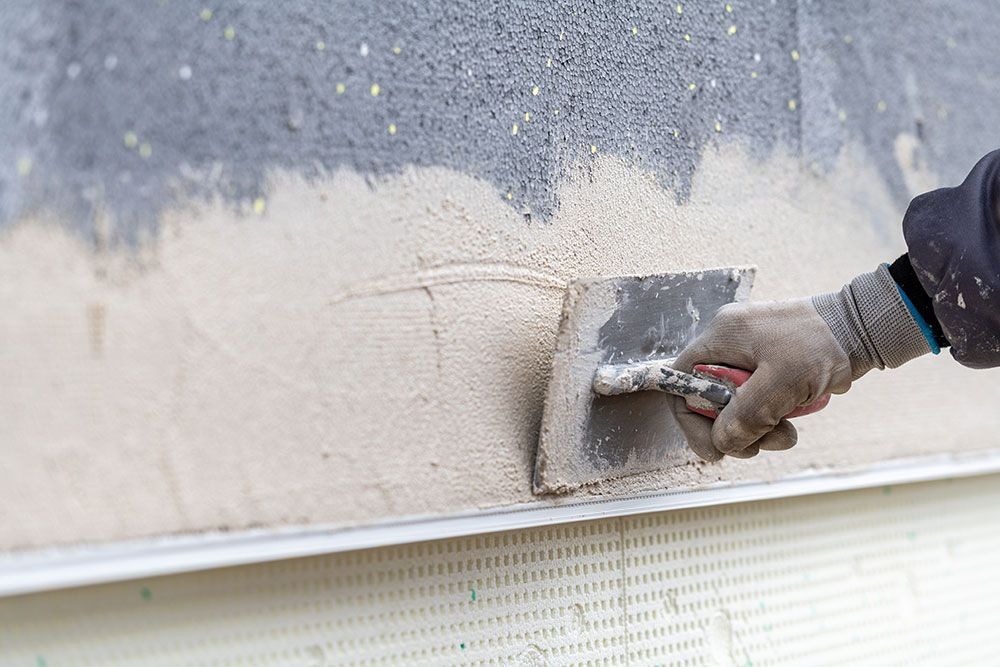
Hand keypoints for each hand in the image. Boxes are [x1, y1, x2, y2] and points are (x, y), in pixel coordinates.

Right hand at [671, 299, 851, 460]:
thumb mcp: (781, 384)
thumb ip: (745, 416)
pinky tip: (792, 421)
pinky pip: (755, 399)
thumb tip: (721, 443)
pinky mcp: (768, 364)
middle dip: (732, 429)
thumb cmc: (822, 345)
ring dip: (756, 428)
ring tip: (786, 435)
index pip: (680, 383)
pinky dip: (770, 417)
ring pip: (733, 404)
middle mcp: (728, 342)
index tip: (714, 448)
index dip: (690, 420)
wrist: (865, 327)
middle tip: (758, 446)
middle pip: (707, 399)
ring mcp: (748, 353)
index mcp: (720, 336)